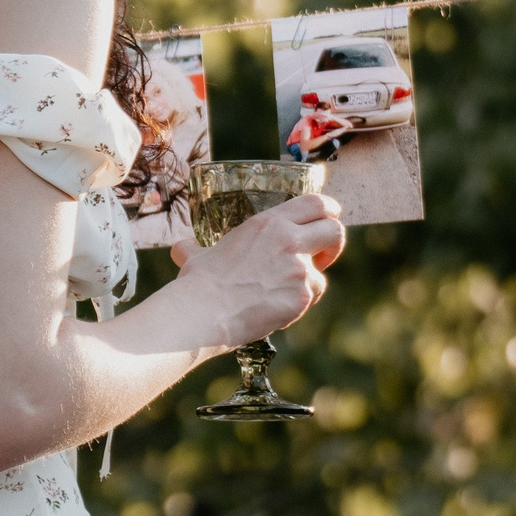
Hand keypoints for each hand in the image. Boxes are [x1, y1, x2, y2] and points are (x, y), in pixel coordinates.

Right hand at [167, 193, 344, 346]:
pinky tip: (279, 306)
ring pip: (323, 270)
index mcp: (267, 223)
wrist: (203, 312)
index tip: (329, 219)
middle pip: (335, 229)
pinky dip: (302, 301)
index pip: (316, 203)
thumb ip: (194, 248)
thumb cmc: (198, 283)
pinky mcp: (302, 295)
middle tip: (322, 254)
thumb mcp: (197, 255)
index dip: (329, 210)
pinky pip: (314, 294)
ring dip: (311, 279)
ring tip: (286, 290)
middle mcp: (287, 240)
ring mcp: (298, 268)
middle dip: (333, 242)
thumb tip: (180, 248)